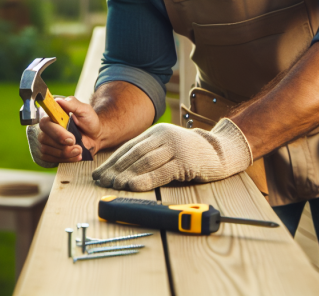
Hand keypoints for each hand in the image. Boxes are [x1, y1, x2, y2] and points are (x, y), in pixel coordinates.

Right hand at [26, 96, 101, 165]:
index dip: (57, 133)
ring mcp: (46, 142)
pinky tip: (74, 155)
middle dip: (63, 145)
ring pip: (48, 150)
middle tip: (77, 143)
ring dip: (67, 153)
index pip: (45, 124)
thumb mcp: (84, 109)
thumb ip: (72, 103)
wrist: (95, 137)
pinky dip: (65, 159)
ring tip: (79, 149)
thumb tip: (59, 100)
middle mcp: (46, 129)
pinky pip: (51, 159)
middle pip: (45, 139)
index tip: (71, 138)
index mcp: (52, 116)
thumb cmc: (89, 122)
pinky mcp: (48, 153)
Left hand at [92, 119, 252, 190]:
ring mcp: (175, 147)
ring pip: (144, 162)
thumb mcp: (167, 147)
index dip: (112, 161)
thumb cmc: (191, 153)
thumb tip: (121, 170)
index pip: (129, 147)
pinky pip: (161, 172)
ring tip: (113, 184)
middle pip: (134, 154)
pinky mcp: (185, 161)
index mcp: (157, 132)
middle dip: (115, 169)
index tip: (98, 173)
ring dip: (126, 174)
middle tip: (101, 181)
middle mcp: (164, 136)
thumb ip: (149, 153)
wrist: (220, 152)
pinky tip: (132, 185)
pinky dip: (145, 180)